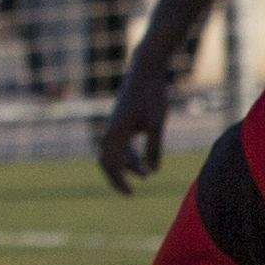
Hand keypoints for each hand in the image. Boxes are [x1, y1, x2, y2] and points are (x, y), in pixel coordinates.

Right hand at [96, 67, 175, 195]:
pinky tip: (144, 161)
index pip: (111, 164)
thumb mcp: (156, 123)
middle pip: (108, 161)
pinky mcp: (122, 121)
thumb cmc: (152, 95)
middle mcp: (111, 130)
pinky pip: (121, 144)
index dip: (118, 181)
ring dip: (128, 166)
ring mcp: (115, 125)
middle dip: (118, 178)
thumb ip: (154, 147)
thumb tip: (153, 170)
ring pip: (116, 153)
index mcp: (116, 132)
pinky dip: (129, 156)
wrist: (146, 71)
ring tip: (146, 175)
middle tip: (130, 193)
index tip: (131, 193)